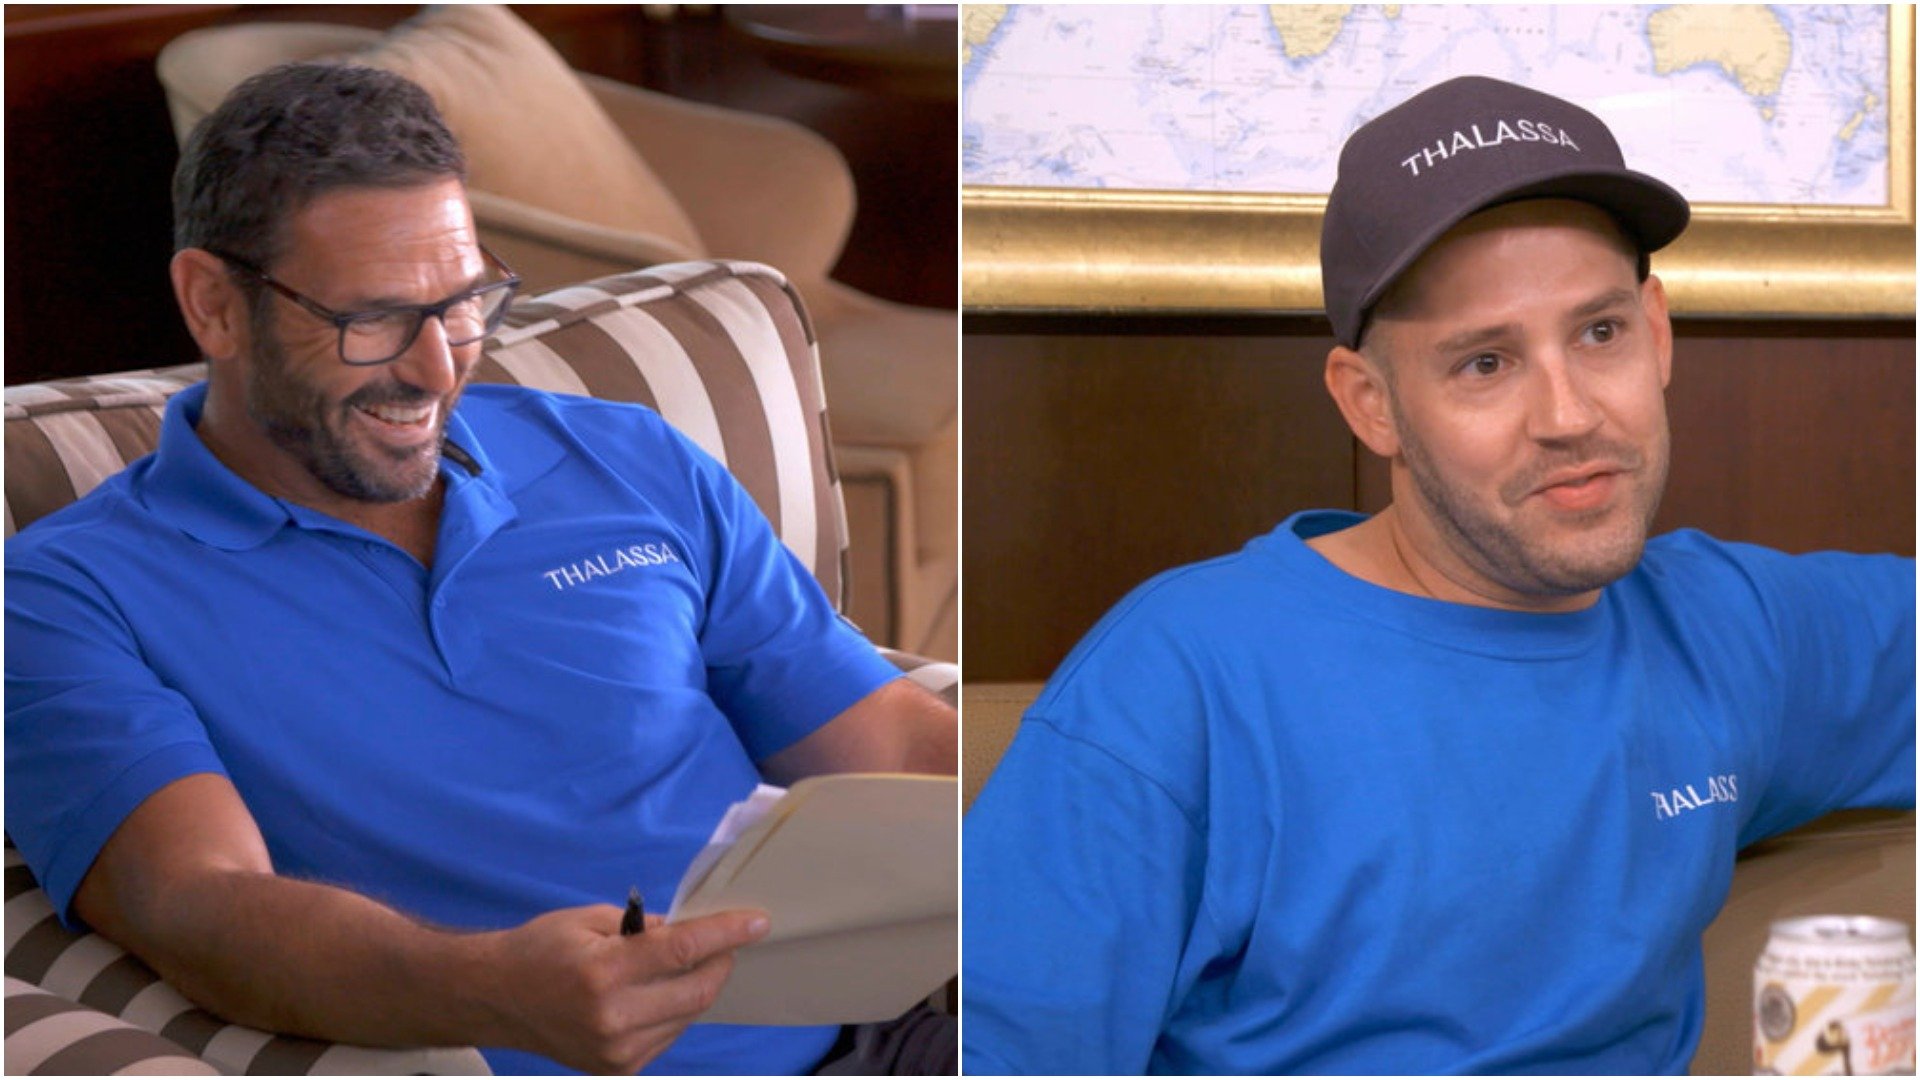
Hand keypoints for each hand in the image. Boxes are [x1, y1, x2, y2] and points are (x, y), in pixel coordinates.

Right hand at [481, 903, 770, 1073]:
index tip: (757, 922)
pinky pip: (668, 1034)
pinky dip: (675, 1010)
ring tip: (683, 964)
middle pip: (697, 992)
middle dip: (720, 962)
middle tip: (725, 941)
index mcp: (602, 974)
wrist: (495, 998)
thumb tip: (691, 932)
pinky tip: (660, 992)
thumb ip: (644, 928)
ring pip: (687, 1016)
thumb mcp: (589, 920)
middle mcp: (612, 1019)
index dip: (725, 934)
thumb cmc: (540, 950)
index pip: (682, 952)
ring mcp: (616, 1051)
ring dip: (697, 987)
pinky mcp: (618, 1068)